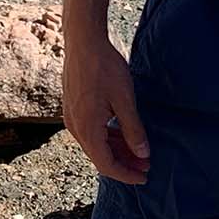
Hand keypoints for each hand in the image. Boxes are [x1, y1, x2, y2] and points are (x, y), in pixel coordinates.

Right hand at [62, 34, 149, 183]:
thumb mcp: (125, 100)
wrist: (83, 42)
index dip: (126, 174)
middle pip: (99, 157)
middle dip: (124, 163)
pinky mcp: (73, 108)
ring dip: (116, 150)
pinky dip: (107, 137)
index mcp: (87, 129)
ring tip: (138, 151)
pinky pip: (90, 132)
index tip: (144, 177)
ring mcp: (72, 118)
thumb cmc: (104, 67)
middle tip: (146, 164)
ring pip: (95, 145)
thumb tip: (142, 153)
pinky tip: (122, 133)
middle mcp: (76, 128)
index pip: (106, 164)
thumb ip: (133, 129)